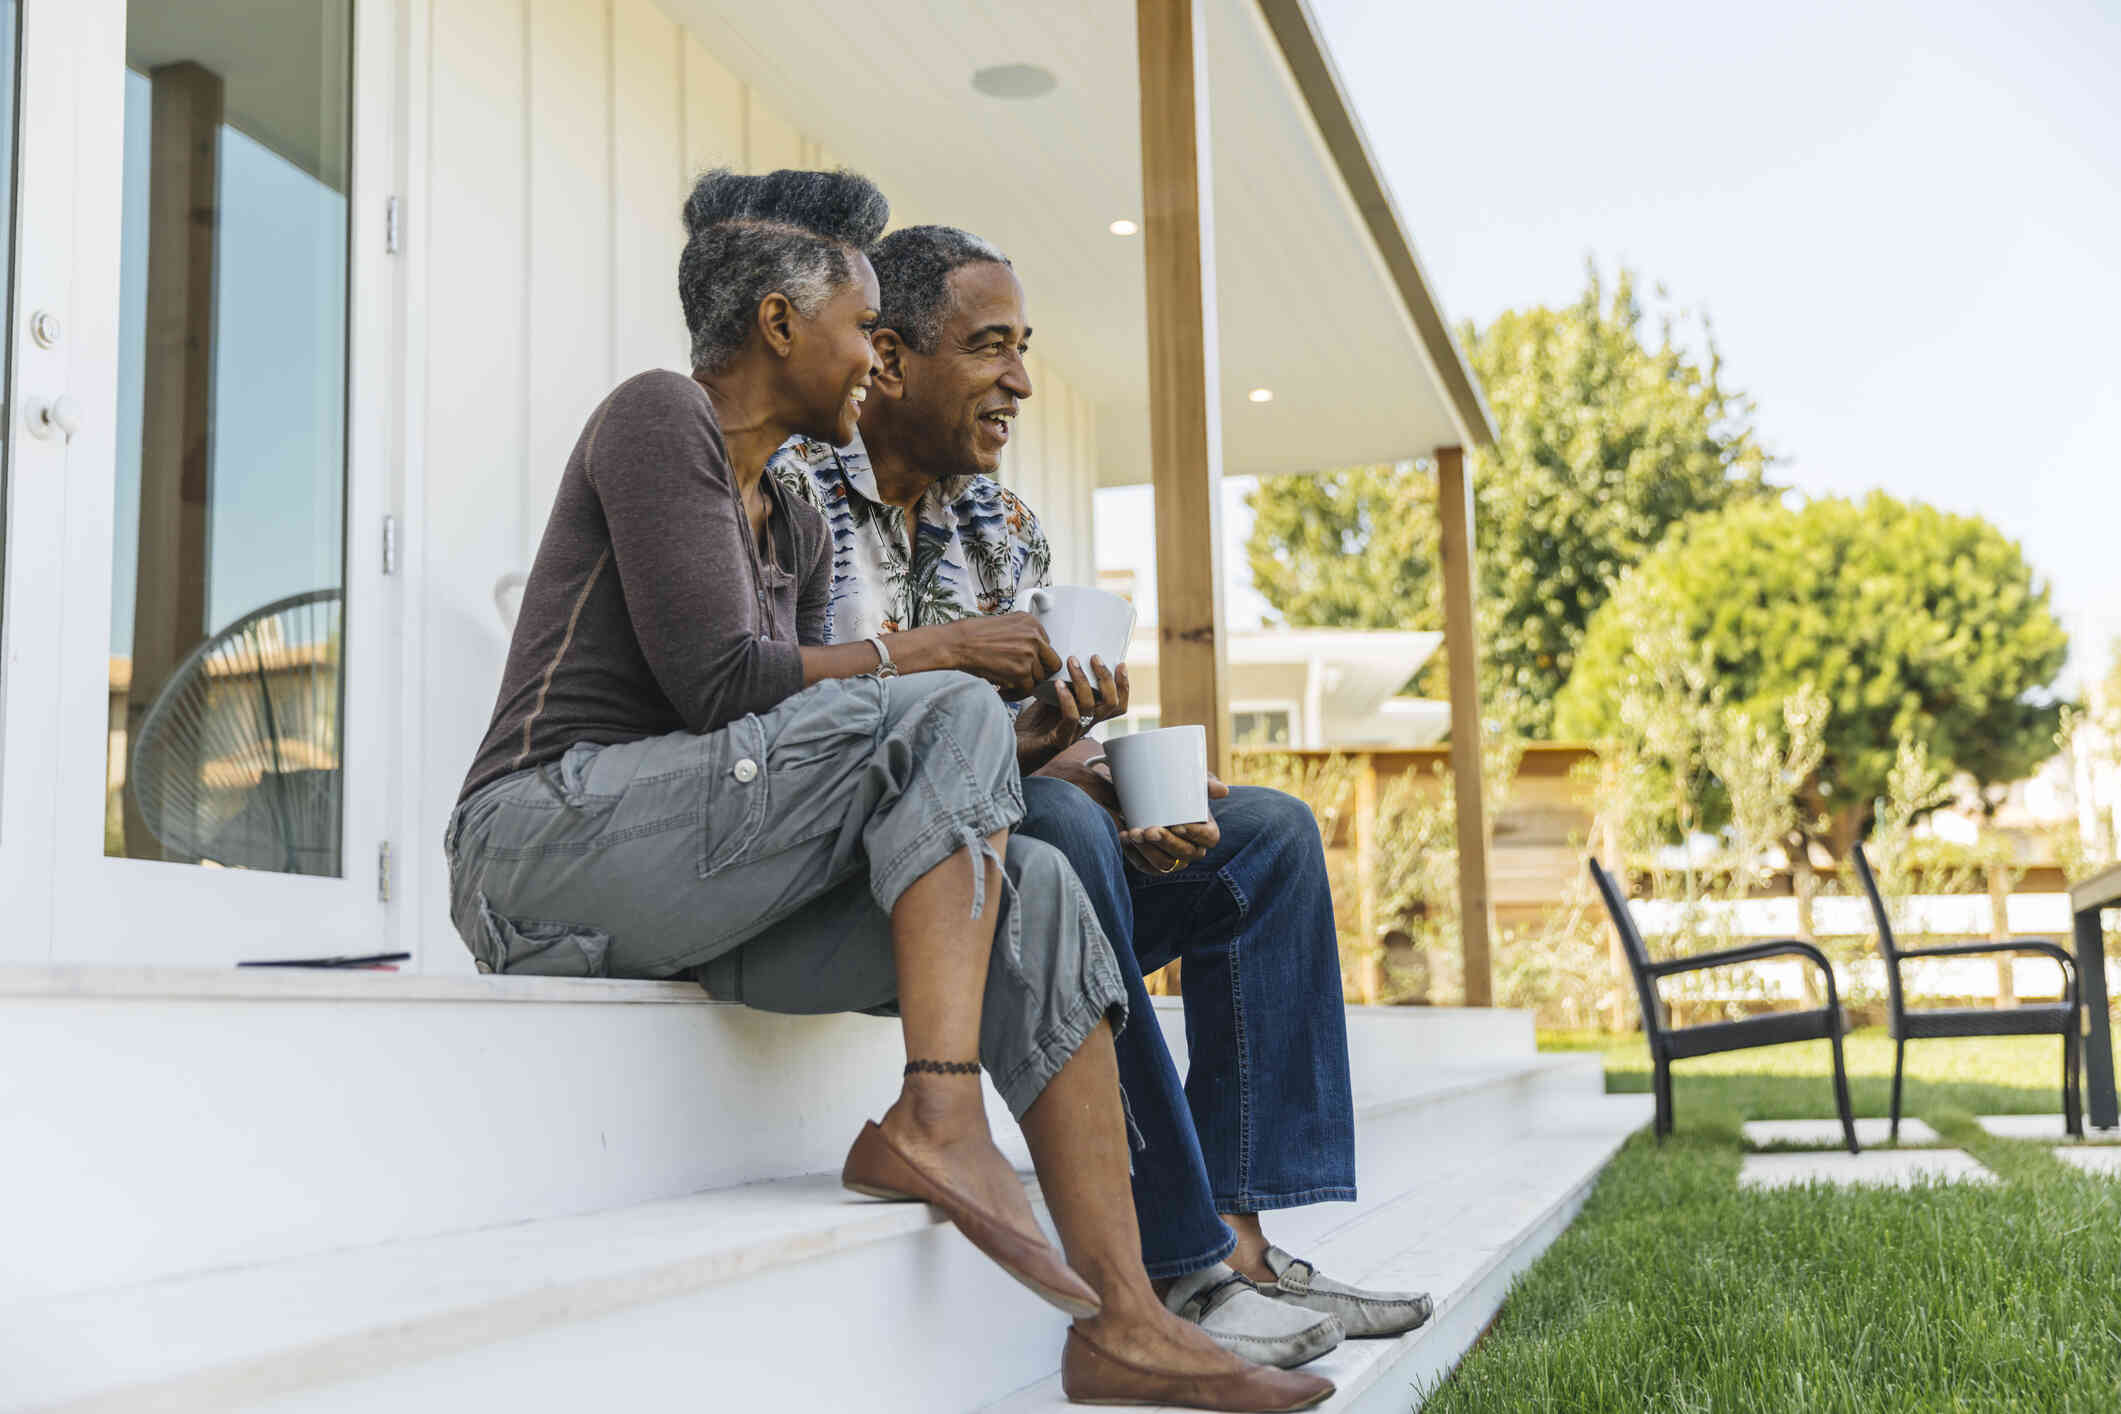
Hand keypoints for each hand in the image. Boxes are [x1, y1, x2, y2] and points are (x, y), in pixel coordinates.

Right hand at [939, 613, 1061, 698]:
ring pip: (1039, 678)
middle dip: (1037, 671)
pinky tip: (1003, 690)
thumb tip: (1034, 651)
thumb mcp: (1005, 624)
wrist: (957, 644)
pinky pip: (1027, 690)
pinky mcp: (1021, 672)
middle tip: (1024, 676)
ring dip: (1024, 684)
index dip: (1037, 658)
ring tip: (1008, 683)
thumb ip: (1023, 634)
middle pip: (1051, 663)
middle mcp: (1034, 636)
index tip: (1028, 663)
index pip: (1048, 646)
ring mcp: (1029, 654)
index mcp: (1031, 622)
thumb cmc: (974, 635)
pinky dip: (1015, 694)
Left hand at [1013, 657, 1129, 772]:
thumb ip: (1062, 686)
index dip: (1124, 686)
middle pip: (1111, 705)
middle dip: (1106, 678)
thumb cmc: (1030, 727)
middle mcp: (1085, 726)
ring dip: (1083, 681)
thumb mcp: (1049, 700)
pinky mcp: (1059, 741)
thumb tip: (1068, 662)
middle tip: (1095, 658)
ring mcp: (1073, 734)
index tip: (1120, 664)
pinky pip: (1071, 718)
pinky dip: (1067, 699)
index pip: (1117, 706)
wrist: (1013, 750)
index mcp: (1087, 717)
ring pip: (1091, 708)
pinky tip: (1057, 684)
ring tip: (1072, 662)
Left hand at [1121, 774, 1228, 874]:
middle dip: (1166, 843)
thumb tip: (1223, 791)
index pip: (1210, 838)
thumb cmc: (1174, 786)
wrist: (1141, 793)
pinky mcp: (1153, 863)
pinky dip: (1133, 853)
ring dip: (1147, 850)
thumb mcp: (1190, 780)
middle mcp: (1192, 848)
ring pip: (1165, 864)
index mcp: (1207, 829)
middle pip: (1185, 853)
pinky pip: (1145, 866)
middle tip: (1149, 830)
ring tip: (1132, 832)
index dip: (1196, 834)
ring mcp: (1173, 859)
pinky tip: (1124, 836)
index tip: (1178, 825)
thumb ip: (1207, 782)